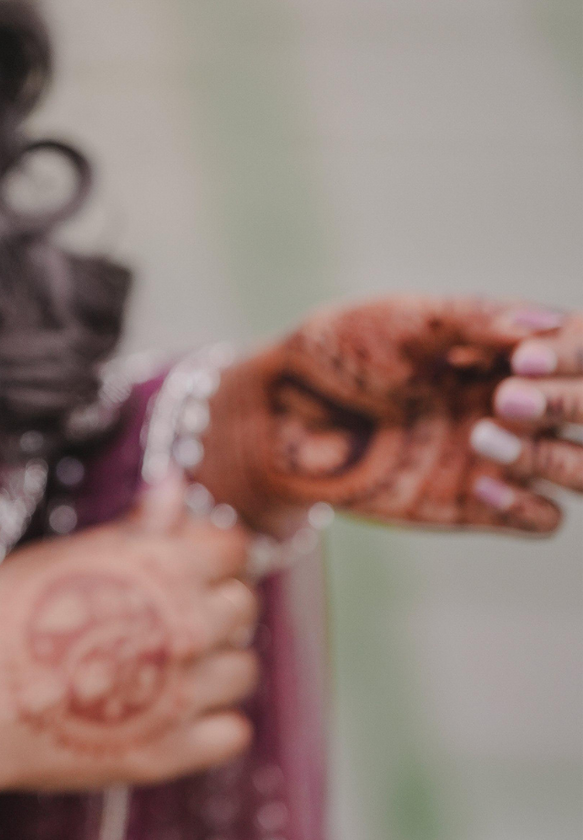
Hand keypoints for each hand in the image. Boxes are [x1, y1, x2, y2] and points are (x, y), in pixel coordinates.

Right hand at [0, 477, 257, 802]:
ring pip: (243, 669)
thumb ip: (132, 528)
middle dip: (213, 597)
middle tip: (164, 606)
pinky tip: (169, 706)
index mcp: (160, 570)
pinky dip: (211, 720)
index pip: (231, 546)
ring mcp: (181, 696)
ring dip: (215, 659)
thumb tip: (176, 487)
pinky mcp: (168, 754)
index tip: (178, 555)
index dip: (206, 546)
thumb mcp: (61, 555)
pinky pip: (233, 732)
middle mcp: (185, 629)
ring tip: (165, 658)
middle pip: (242, 604)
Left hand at [200, 297, 580, 535]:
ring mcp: (508, 454)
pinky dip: (526, 504)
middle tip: (506, 396)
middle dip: (566, 404)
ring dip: (552, 457)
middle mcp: (524, 400)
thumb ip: (471, 321)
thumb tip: (544, 322)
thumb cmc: (343, 348)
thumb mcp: (403, 321)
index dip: (569, 353)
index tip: (525, 359)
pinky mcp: (481, 503)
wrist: (285, 413)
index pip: (578, 348)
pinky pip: (540, 519)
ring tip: (485, 435)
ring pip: (581, 470)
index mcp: (513, 346)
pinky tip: (477, 481)